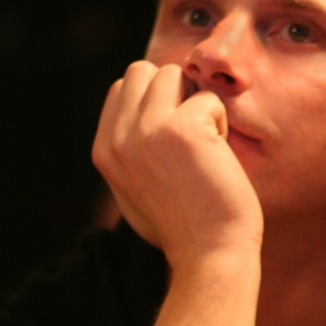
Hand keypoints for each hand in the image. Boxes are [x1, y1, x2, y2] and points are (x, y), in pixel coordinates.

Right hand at [92, 61, 262, 266]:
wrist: (210, 254)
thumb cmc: (185, 225)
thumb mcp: (136, 187)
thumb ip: (131, 148)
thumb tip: (139, 106)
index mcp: (104, 150)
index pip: (123, 88)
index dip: (157, 102)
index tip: (176, 142)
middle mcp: (118, 138)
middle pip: (143, 71)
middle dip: (173, 93)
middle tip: (192, 137)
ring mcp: (147, 131)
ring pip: (172, 74)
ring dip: (196, 104)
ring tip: (205, 145)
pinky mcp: (181, 129)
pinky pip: (208, 98)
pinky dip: (221, 122)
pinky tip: (218, 158)